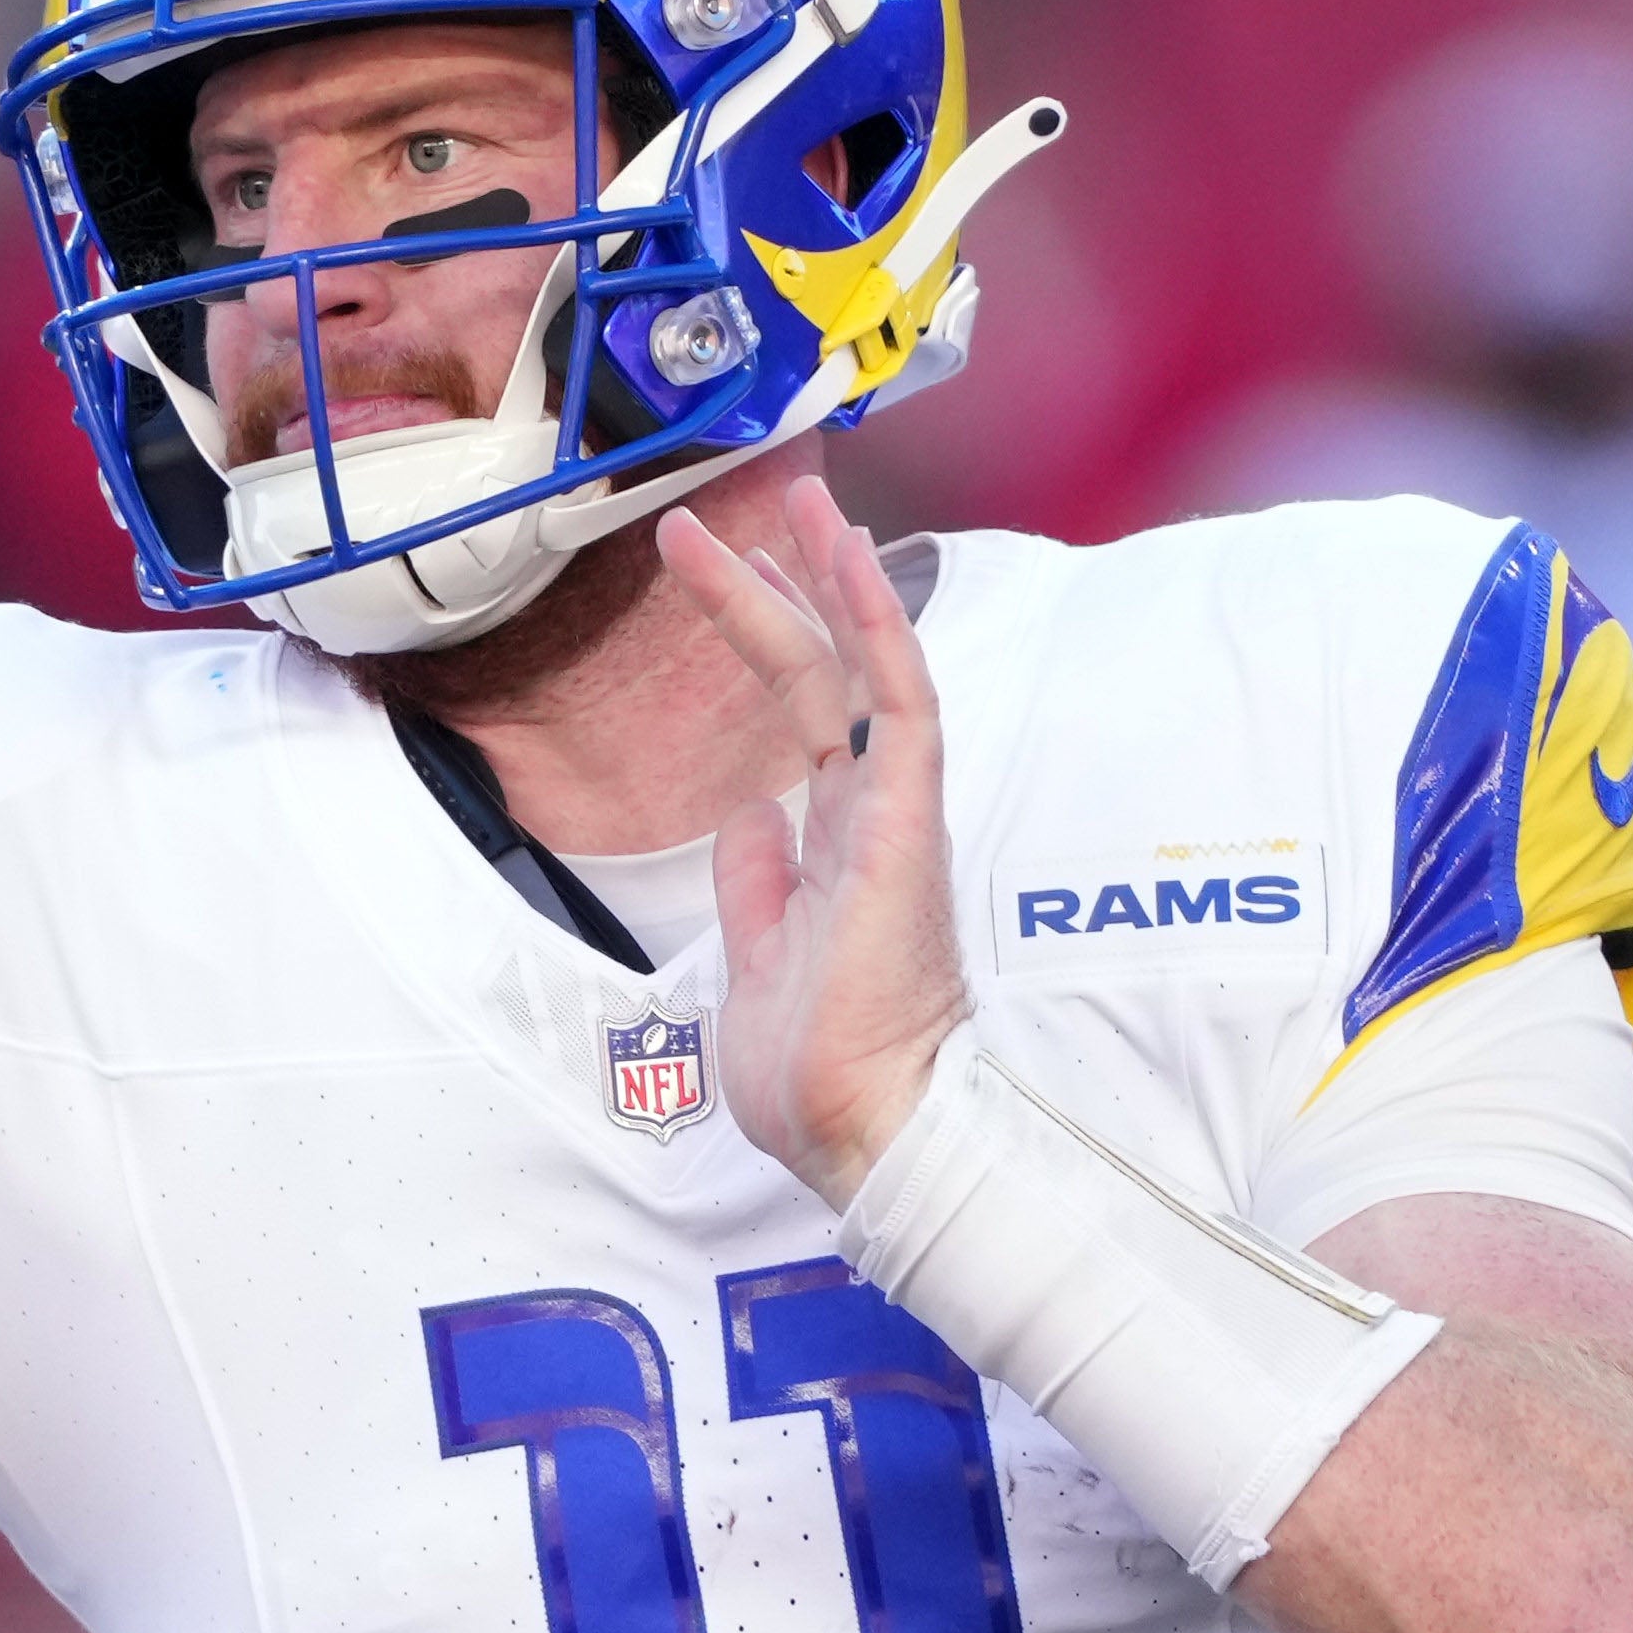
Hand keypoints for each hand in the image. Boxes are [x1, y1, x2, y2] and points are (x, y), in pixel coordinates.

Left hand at [658, 471, 966, 1204]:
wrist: (858, 1130)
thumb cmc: (817, 1076)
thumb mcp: (758, 966)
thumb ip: (757, 886)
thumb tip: (746, 814)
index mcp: (838, 852)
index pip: (805, 721)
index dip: (768, 642)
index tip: (726, 581)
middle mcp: (872, 821)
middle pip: (825, 680)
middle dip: (778, 593)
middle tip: (729, 516)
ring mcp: (893, 818)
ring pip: (868, 671)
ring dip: (832, 584)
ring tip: (797, 501)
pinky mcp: (906, 824)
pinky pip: (899, 703)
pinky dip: (877, 628)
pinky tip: (849, 563)